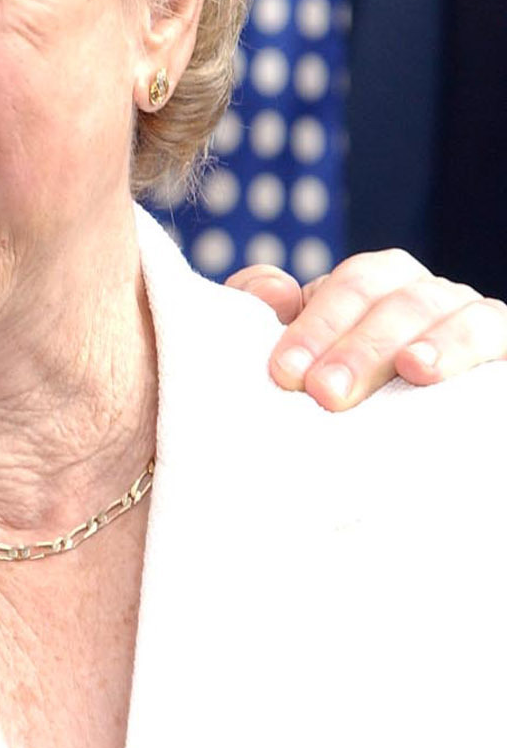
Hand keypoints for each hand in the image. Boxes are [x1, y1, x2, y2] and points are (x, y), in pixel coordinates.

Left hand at [229, 250, 506, 410]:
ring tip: (410, 371)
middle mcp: (421, 296)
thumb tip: (275, 289)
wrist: (396, 461)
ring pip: (449, 310)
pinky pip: (497, 333)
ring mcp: (465, 321)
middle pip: (395, 299)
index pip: (351, 285)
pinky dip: (468, 344)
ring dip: (426, 339)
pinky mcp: (500, 352)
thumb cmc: (330, 400)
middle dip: (359, 345)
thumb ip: (264, 317)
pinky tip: (437, 369)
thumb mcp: (294, 358)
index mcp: (371, 287)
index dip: (318, 324)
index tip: (285, 373)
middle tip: (326, 392)